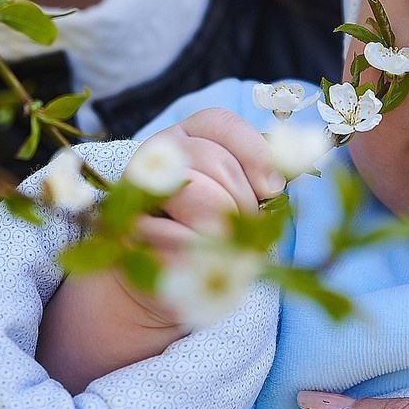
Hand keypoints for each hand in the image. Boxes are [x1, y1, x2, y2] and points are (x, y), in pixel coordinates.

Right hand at [38, 110, 281, 391]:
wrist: (159, 285)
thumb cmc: (207, 235)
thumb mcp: (234, 199)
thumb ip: (254, 176)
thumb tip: (283, 173)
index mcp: (182, 140)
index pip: (219, 124)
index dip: (253, 151)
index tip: (273, 187)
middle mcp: (153, 158)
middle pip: (215, 162)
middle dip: (242, 202)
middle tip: (240, 230)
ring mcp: (133, 194)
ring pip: (201, 196)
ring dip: (223, 230)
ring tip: (218, 246)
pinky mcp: (125, 235)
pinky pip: (178, 239)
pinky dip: (198, 256)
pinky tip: (196, 263)